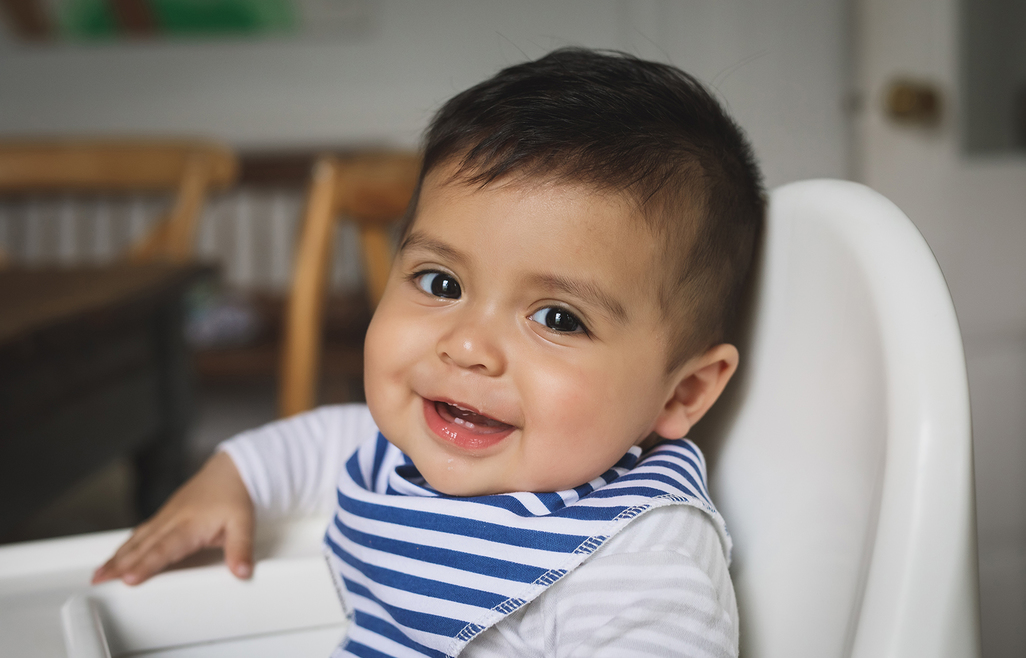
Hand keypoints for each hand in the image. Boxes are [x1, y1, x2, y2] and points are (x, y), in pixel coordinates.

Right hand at [92, 451, 253, 585]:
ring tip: (99, 573)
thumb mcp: (245, 523)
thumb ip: (241, 549)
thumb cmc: (234, 496)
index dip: (146, 564)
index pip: (165, 548)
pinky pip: (141, 532)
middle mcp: (173, 520)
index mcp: (191, 524)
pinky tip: (116, 557)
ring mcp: (166, 517)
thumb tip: (242, 572)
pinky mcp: (163, 516)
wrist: (230, 471)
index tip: (129, 578)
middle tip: (98, 580)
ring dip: (117, 556)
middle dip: (119, 564)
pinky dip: (125, 546)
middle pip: (143, 545)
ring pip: (137, 539)